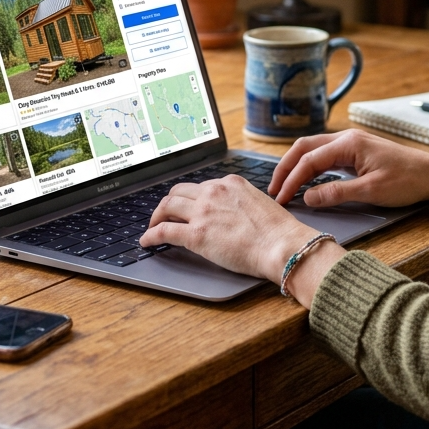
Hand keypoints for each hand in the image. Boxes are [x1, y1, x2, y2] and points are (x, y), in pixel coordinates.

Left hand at [140, 175, 319, 282]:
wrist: (281, 244)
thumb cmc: (278, 231)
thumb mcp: (259, 203)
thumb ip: (240, 202)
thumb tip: (232, 213)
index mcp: (230, 183)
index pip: (201, 186)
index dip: (190, 198)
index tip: (186, 206)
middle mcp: (214, 192)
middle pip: (179, 192)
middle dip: (168, 203)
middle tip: (164, 214)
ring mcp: (203, 212)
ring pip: (167, 206)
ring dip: (156, 216)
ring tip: (153, 226)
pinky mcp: (196, 234)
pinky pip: (164, 231)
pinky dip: (151, 235)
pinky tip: (146, 241)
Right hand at [268, 129, 428, 210]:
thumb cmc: (407, 181)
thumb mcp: (371, 191)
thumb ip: (336, 193)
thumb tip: (307, 198)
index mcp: (348, 144)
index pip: (309, 160)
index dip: (291, 180)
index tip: (280, 198)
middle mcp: (346, 138)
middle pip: (304, 147)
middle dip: (285, 168)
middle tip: (273, 189)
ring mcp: (351, 142)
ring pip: (313, 149)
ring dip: (296, 165)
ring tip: (284, 185)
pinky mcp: (355, 151)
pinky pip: (324, 154)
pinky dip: (309, 166)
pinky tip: (305, 180)